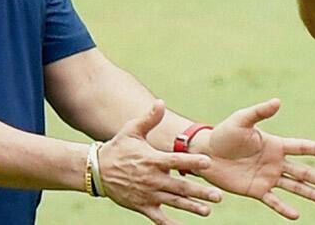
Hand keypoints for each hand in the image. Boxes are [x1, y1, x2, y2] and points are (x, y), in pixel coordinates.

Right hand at [99, 100, 222, 224]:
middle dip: (200, 192)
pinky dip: (170, 224)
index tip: (208, 163)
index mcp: (153, 160)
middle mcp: (152, 179)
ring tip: (207, 211)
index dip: (192, 162)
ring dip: (191, 207)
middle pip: (180, 186)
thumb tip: (161, 102)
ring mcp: (148, 194)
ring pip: (173, 202)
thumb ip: (149, 119)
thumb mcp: (132, 130)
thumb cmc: (118, 147)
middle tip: (218, 196)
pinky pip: (158, 218)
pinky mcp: (142, 206)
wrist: (97, 170)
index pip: (176, 161)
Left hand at [197, 98, 314, 219]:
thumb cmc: (225, 133)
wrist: (207, 154)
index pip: (301, 147)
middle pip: (303, 172)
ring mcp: (268, 177)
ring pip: (294, 187)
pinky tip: (296, 215)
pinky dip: (284, 208)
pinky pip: (273, 201)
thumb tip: (278, 101)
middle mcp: (276, 162)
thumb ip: (260, 112)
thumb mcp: (241, 120)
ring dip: (310, 194)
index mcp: (275, 144)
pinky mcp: (256, 190)